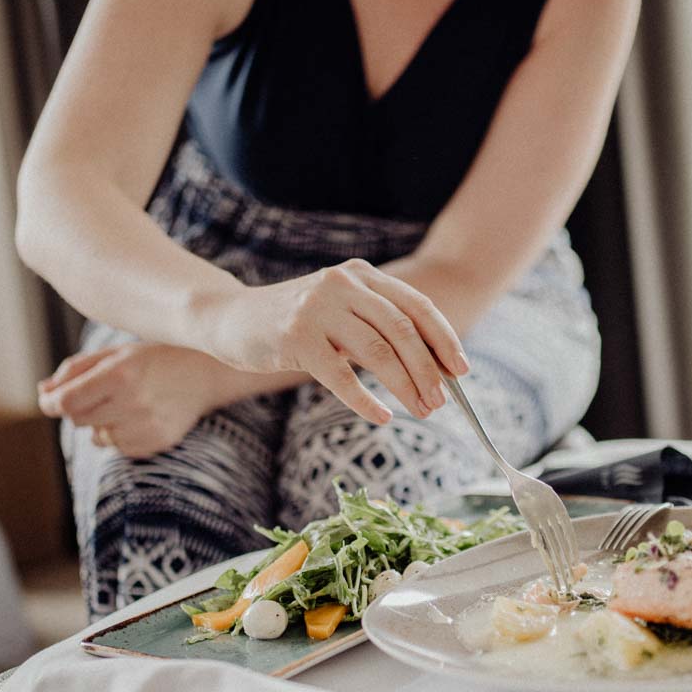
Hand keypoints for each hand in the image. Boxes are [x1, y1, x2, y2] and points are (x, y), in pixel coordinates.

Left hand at [38, 342, 217, 458]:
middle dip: (79, 408)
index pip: (67, 402)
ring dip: (101, 423)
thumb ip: (74, 371)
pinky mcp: (156, 443)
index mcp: (120, 374)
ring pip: (98, 437)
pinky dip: (120, 434)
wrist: (203, 374)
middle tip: (97, 394)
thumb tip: (43, 393)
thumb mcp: (114, 354)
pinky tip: (139, 416)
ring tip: (125, 404)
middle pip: (79, 420)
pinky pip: (119, 447)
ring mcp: (147, 426)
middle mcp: (134, 402)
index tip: (50, 401)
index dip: (52, 404)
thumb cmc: (152, 359)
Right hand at [219, 258, 469, 425]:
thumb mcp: (340, 314)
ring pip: (377, 352)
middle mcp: (343, 284)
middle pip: (402, 330)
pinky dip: (366, 400)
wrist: (229, 318)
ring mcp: (318, 308)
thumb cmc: (295, 324)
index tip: (461, 370)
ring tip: (420, 410)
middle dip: (428, 369)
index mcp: (361, 275)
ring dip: (405, 386)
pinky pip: (341, 376)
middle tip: (440, 401)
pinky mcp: (296, 338)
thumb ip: (377, 329)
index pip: (416, 305)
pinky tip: (383, 416)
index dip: (444, 338)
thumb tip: (432, 369)